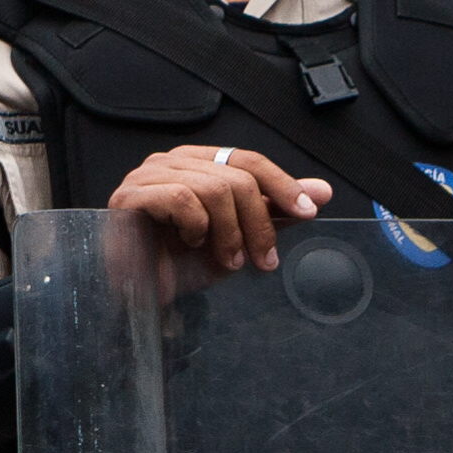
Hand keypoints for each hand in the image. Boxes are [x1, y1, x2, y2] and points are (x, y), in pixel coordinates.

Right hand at [106, 145, 327, 274]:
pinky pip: (182, 199)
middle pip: (237, 177)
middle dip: (258, 223)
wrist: (142, 292)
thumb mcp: (240, 236)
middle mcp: (171, 162)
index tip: (309, 212)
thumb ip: (275, 210)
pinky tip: (189, 244)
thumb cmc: (181, 262)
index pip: (248, 160)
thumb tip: (322, 190)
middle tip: (263, 259)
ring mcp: (148, 176)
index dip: (283, 184)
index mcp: (196, 163)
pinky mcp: (130, 195)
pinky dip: (196, 227)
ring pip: (214, 189)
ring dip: (230, 233)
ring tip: (228, 260)